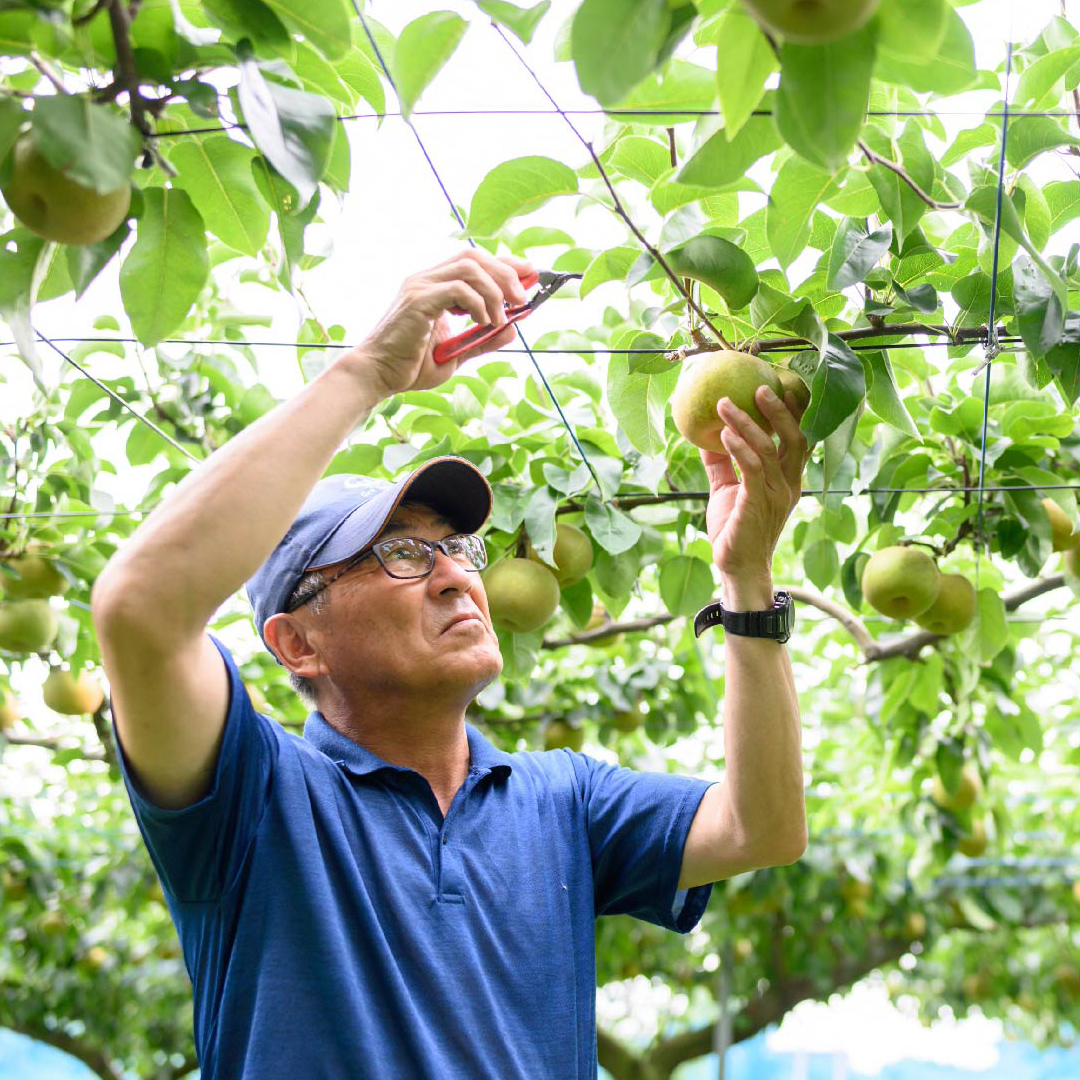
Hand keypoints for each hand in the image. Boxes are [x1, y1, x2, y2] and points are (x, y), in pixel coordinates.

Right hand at [343, 249, 534, 398]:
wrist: (377, 375)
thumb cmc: (410, 366)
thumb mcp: (456, 354)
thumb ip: (482, 341)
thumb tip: (513, 329)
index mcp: (435, 286)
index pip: (475, 261)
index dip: (506, 263)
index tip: (530, 274)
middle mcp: (427, 279)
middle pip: (475, 256)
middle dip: (506, 272)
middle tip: (521, 299)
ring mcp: (420, 286)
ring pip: (469, 267)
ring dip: (494, 290)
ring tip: (500, 317)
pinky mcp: (418, 300)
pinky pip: (457, 288)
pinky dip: (478, 303)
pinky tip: (482, 323)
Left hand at [702, 385, 808, 588]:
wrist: (736, 567)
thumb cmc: (734, 528)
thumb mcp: (727, 489)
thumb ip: (722, 462)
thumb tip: (706, 434)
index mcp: (787, 479)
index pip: (798, 439)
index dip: (794, 412)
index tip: (780, 386)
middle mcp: (789, 484)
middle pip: (795, 437)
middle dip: (779, 410)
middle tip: (759, 387)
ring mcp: (776, 494)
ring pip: (768, 448)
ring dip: (746, 423)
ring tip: (724, 404)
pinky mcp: (758, 503)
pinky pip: (752, 468)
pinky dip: (739, 447)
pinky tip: (723, 433)